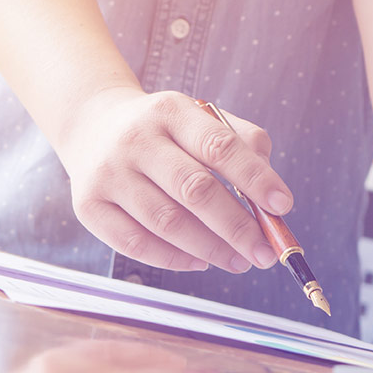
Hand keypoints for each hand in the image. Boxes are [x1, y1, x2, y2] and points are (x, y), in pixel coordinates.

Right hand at [55, 88, 292, 273]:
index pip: (219, 146)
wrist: (91, 126)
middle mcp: (135, 139)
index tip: (283, 206)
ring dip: (211, 249)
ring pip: (167, 223)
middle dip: (237, 227)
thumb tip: (270, 199)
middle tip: (266, 252)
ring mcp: (108, 174)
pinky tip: (200, 261)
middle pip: (194, 190)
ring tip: (239, 261)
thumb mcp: (201, 119)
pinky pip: (137, 244)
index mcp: (170, 111)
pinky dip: (175, 259)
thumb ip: (243, 145)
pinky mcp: (89, 206)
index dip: (255, 178)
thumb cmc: (164, 131)